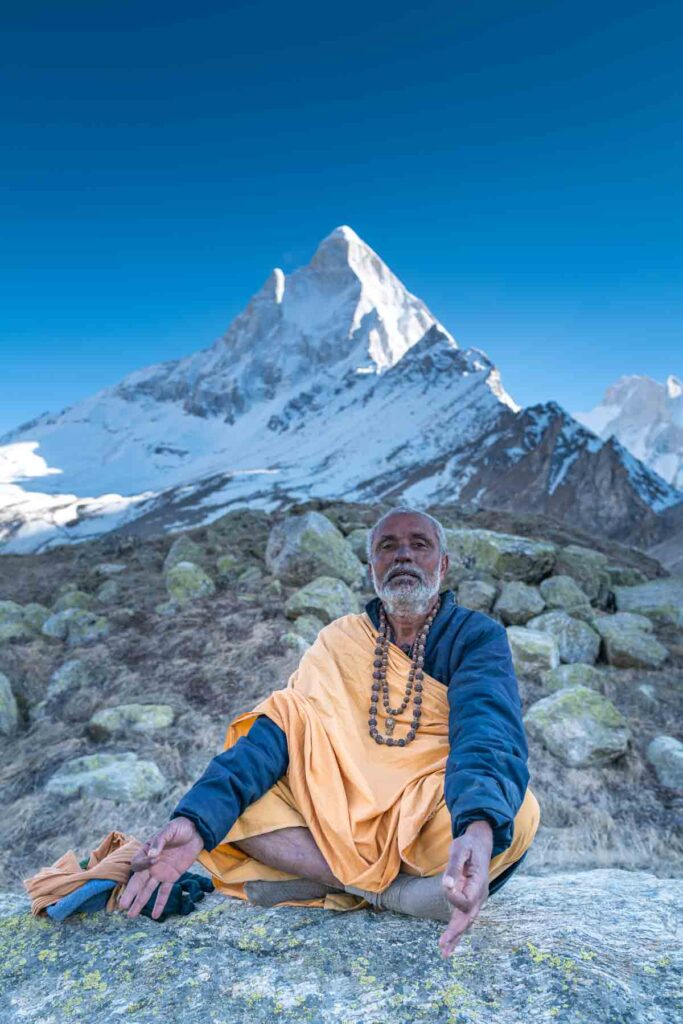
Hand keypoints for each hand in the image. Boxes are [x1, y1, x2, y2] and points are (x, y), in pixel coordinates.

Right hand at [118, 817, 204, 919]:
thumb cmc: (179, 828)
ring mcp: (161, 872)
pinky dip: (160, 903)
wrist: (196, 831)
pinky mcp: (172, 877)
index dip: (144, 864)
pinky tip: (156, 916)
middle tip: (122, 905)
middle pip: (138, 881)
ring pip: (148, 889)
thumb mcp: (169, 830)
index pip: (138, 864)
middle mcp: (151, 864)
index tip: (155, 858)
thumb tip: (153, 855)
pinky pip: (164, 892)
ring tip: (131, 915)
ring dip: (140, 902)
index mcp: (146, 851)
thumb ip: (159, 842)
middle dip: (130, 893)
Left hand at [438, 821, 491, 957]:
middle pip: (469, 917)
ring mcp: (477, 899)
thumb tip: (446, 885)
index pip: (467, 900)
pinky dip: (456, 932)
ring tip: (445, 953)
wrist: (480, 844)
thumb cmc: (468, 845)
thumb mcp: (460, 849)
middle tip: (443, 945)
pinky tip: (449, 946)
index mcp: (479, 883)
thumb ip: (453, 867)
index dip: (454, 897)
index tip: (446, 884)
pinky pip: (464, 918)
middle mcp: (480, 895)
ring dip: (456, 937)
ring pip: (467, 922)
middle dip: (456, 932)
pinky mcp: (470, 900)